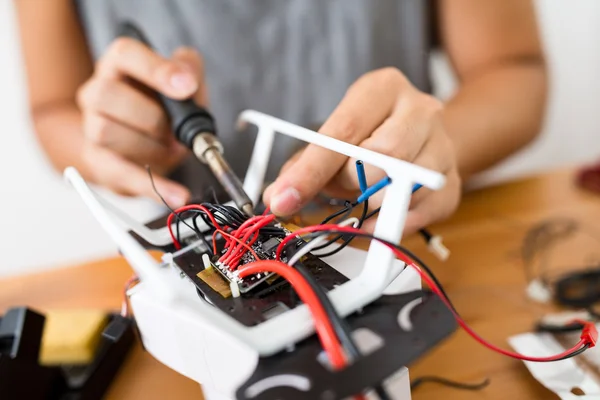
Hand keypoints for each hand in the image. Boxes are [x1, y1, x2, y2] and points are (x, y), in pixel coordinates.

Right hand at [76, 38, 207, 206]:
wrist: (144, 145)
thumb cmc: (164, 108)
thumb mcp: (184, 84)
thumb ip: (190, 70)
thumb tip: (187, 77)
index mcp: (119, 65)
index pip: (125, 54)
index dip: (155, 69)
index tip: (187, 86)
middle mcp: (97, 92)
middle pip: (107, 95)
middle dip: (152, 117)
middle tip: (178, 132)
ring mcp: (92, 127)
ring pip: (106, 132)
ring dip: (151, 147)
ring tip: (173, 150)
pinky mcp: (99, 162)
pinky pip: (120, 174)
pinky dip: (153, 187)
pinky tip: (178, 195)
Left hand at [263, 67, 460, 233]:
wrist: (421, 136)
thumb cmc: (370, 136)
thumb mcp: (336, 137)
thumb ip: (304, 164)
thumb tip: (277, 198)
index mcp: (384, 88)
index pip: (344, 130)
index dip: (310, 170)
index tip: (283, 199)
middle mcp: (421, 109)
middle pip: (383, 156)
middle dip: (351, 182)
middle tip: (342, 187)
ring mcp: (444, 145)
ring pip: (405, 186)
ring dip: (373, 203)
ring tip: (364, 195)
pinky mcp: (454, 181)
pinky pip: (422, 212)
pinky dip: (393, 223)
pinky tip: (380, 216)